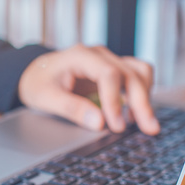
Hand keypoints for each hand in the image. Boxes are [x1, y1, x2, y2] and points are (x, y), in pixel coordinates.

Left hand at [18, 44, 159, 135]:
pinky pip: (138, 76)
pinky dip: (143, 93)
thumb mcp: (46, 97)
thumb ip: (72, 109)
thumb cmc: (38, 82)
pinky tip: (136, 114)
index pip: (108, 74)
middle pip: (131, 73)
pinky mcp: (115, 70)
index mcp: (81, 56)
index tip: (117, 126)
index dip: (115, 101)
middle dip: (142, 103)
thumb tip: (99, 123)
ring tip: (144, 123)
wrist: (35, 72)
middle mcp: (100, 55)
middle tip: (149, 129)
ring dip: (146, 97)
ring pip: (140, 72)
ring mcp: (109, 60)